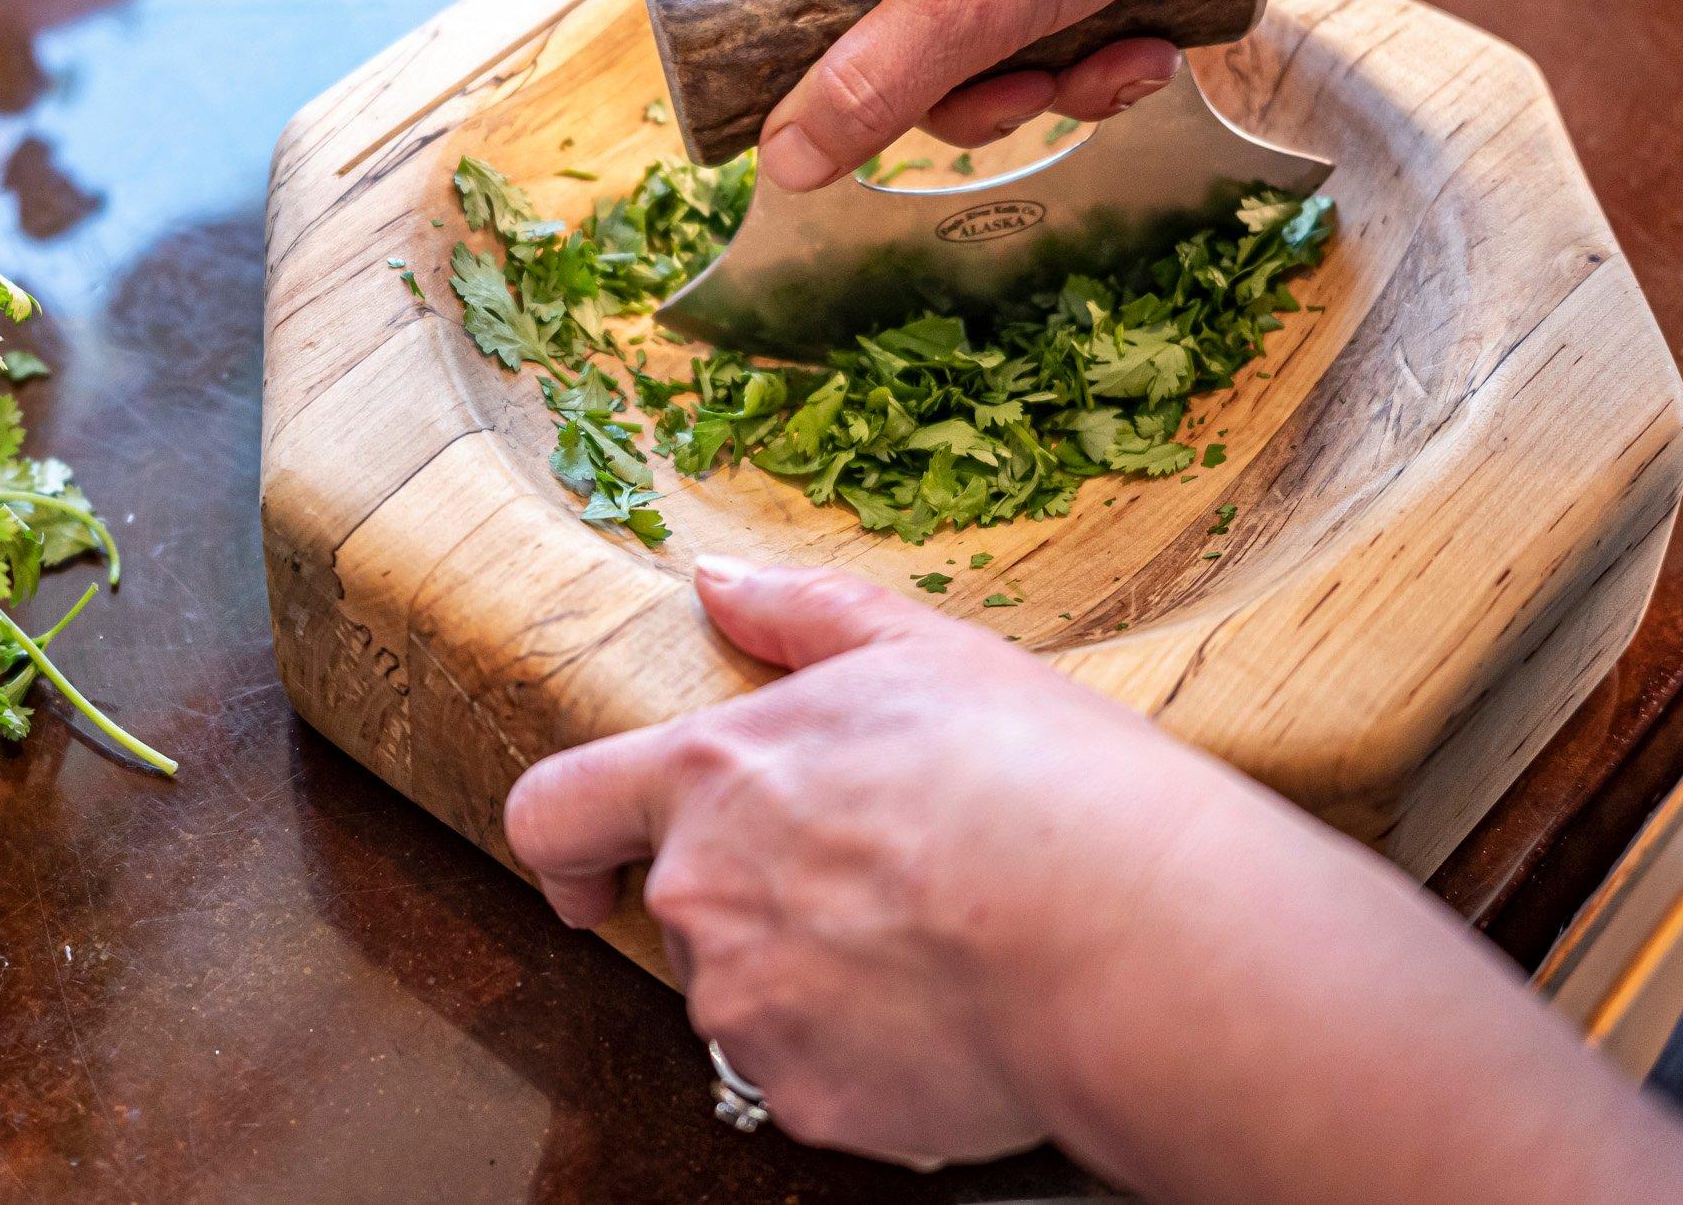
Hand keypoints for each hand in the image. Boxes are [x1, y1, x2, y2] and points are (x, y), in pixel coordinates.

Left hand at [505, 559, 1682, 1201]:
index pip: (554, 812)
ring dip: (812, 986)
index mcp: (710, 776)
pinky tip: (950, 1019)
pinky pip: (811, 1082)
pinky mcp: (804, 1098)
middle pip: (677, 918)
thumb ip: (798, 614)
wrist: (1129, 936)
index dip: (564, 849)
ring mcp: (744, 1009)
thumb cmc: (1037, 779)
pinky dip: (865, 1062)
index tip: (588, 877)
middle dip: (752, 911)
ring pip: (747, 1004)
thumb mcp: (920, 650)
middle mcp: (699, 897)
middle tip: (873, 897)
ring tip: (934, 952)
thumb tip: (719, 582)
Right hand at [704, 0, 1257, 189]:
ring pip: (949, 31)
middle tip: (1025, 94)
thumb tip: (775, 166)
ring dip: (1037, 74)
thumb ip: (869, 91)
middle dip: (955, 92)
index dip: (764, 70)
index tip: (830, 127)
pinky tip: (1144, 42)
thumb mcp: (971, 5)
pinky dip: (1073, 37)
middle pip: (857, 35)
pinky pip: (1012, 1)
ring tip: (1121, 60)